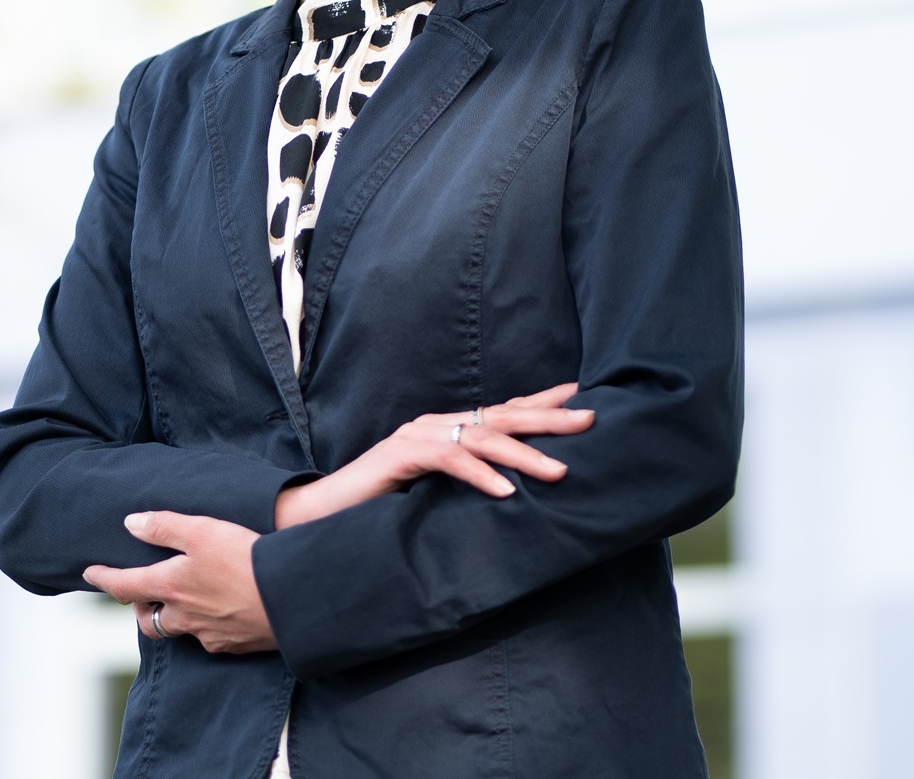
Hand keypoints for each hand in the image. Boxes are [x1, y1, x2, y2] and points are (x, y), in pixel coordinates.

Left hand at [82, 512, 276, 654]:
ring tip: (181, 602)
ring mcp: (208, 635)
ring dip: (173, 618)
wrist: (289, 598)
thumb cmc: (244, 560)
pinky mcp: (233, 645)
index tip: (89, 573)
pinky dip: (205, 627)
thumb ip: (164, 527)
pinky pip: (209, 639)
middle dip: (140, 609)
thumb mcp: (202, 531)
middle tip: (142, 595)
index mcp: (172, 587)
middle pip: (149, 620)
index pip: (125, 586)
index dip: (105, 579)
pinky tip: (219, 613)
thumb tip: (131, 524)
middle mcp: (184, 617)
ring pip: (179, 630)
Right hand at [274, 382, 594, 527]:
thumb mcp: (437, 495)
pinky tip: (506, 491)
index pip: (502, 411)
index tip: (583, 398)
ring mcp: (417, 436)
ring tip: (560, 471)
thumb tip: (518, 498)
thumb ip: (468, 486)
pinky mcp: (400, 455)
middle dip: (549, 418)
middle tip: (590, 422)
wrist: (323, 515)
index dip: (542, 403)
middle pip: (502, 416)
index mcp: (447, 430)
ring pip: (481, 437)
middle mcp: (436, 425)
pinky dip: (480, 474)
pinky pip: (448, 460)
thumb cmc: (381, 509)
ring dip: (524, 454)